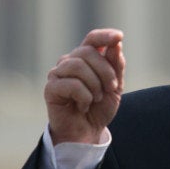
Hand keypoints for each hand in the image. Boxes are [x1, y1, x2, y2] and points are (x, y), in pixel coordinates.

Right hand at [44, 28, 124, 144]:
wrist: (87, 132)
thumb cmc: (99, 107)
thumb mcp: (115, 86)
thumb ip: (116, 65)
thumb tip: (116, 44)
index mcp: (85, 58)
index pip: (92, 39)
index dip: (104, 36)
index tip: (119, 36)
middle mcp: (69, 62)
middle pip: (88, 52)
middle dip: (105, 71)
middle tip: (112, 88)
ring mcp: (58, 74)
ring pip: (78, 66)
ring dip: (95, 85)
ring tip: (96, 98)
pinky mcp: (51, 88)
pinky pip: (71, 84)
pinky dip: (84, 96)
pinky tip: (83, 105)